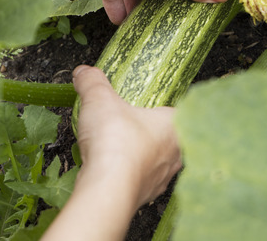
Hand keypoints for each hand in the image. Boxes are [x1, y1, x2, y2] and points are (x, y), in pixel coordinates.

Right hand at [72, 64, 181, 206]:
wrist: (107, 188)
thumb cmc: (115, 142)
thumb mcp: (99, 99)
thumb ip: (92, 82)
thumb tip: (84, 72)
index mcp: (175, 126)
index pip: (182, 112)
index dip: (166, 107)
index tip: (153, 105)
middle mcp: (175, 154)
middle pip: (171, 139)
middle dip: (152, 132)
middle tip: (133, 124)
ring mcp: (162, 178)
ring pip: (156, 162)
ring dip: (140, 155)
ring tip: (119, 147)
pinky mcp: (145, 195)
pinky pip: (139, 180)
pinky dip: (127, 174)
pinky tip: (111, 168)